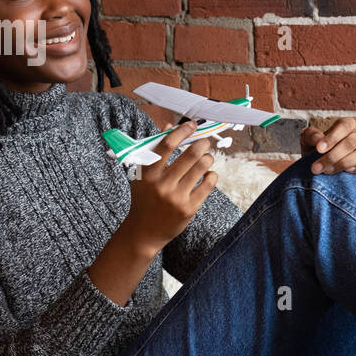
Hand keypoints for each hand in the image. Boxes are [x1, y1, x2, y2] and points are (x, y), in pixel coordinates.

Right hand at [120, 121, 218, 257]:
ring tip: (206, 158)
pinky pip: (209, 184)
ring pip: (202, 167)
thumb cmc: (144, 198)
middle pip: (190, 154)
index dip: (182, 131)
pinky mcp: (189, 208)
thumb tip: (170, 125)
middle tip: (204, 142)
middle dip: (202, 143)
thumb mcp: (143, 174)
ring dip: (208, 158)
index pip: (167, 144)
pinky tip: (208, 174)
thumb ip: (156, 150)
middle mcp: (162, 184)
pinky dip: (211, 175)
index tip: (191, 125)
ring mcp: (177, 197)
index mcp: (149, 172)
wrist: (144, 231)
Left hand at [300, 117, 355, 175]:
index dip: (332, 138)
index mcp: (347, 124)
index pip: (344, 127)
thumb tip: (318, 140)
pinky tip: (347, 172)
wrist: (327, 165)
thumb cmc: (320, 150)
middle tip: (317, 168)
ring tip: (328, 171)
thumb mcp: (309, 141)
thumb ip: (311, 136)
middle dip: (333, 156)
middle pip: (351, 142)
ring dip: (344, 163)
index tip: (319, 149)